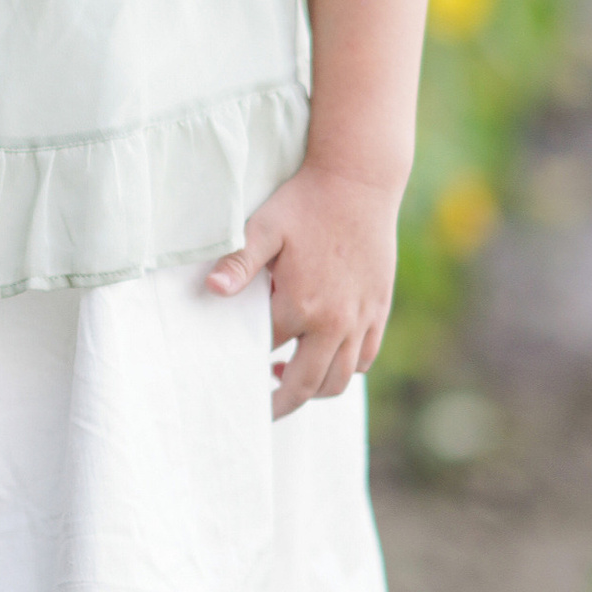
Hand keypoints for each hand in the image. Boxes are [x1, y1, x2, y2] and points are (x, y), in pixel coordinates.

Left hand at [207, 161, 398, 417]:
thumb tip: (212, 290)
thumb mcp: (264, 227)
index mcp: (301, 304)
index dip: (246, 361)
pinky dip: (344, 370)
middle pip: (305, 384)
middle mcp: (334, 321)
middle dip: (280, 403)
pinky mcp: (379, 311)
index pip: (266, 350)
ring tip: (287, 381)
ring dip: (312, 390)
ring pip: (338, 380)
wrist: (360, 183)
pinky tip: (324, 359)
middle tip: (261, 409)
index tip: (231, 373)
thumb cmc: (305, 203)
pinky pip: (364, 359)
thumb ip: (239, 262)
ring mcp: (361, 320)